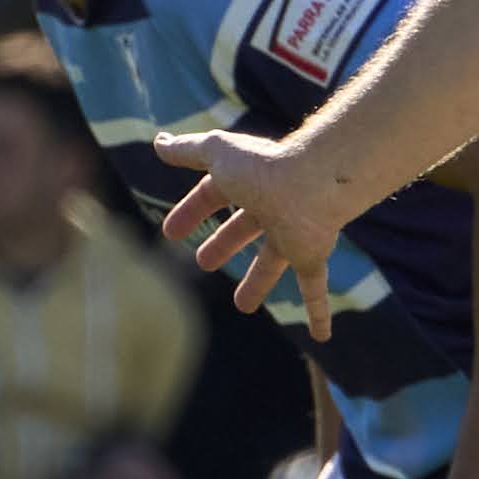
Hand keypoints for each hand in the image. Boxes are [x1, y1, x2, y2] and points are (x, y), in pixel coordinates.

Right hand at [158, 128, 353, 324]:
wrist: (312, 186)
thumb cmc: (261, 168)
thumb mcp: (216, 154)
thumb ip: (187, 149)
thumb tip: (157, 142)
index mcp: (247, 181)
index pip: (214, 194)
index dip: (191, 211)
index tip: (170, 232)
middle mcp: (270, 207)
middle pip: (244, 228)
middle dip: (224, 243)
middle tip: (204, 262)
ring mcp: (291, 234)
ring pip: (273, 262)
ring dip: (258, 282)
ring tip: (243, 306)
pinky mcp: (310, 256)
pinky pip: (314, 289)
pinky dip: (318, 312)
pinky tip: (321, 336)